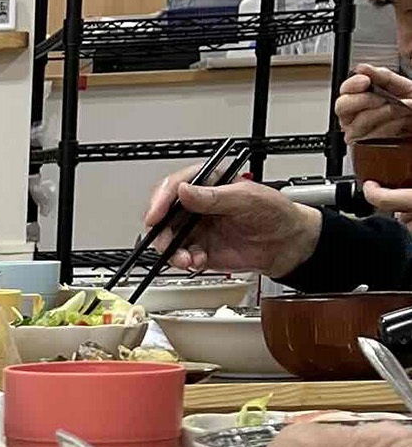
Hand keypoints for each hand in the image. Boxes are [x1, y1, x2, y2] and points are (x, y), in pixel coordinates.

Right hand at [138, 167, 319, 275]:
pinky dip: (183, 261)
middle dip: (161, 229)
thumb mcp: (248, 198)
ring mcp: (196, 228)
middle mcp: (196, 205)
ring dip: (170, 249)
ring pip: (167, 236)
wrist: (290, 245)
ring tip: (184, 257)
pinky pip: (180, 255)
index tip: (157, 215)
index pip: (174, 187)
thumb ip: (215, 197)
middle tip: (165, 241)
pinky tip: (195, 261)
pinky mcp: (200, 248)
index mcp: (206, 184)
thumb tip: (184, 191)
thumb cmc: (275, 214)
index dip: (161, 200)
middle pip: (163, 213)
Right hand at [338, 63, 411, 144]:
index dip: (352, 85)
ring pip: (358, 124)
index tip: (365, 81)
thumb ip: (381, 76)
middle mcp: (351, 112)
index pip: (344, 89)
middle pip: (342, 107)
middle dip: (363, 101)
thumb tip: (362, 69)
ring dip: (381, 115)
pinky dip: (388, 127)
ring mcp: (356, 128)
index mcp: (357, 93)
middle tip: (382, 99)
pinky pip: (370, 136)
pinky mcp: (365, 141)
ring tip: (399, 109)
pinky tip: (398, 121)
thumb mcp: (398, 85)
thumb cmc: (407, 101)